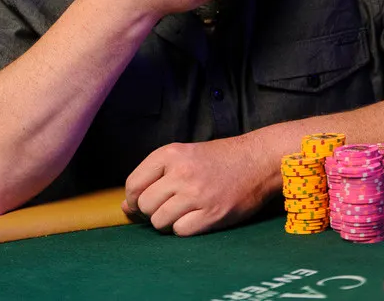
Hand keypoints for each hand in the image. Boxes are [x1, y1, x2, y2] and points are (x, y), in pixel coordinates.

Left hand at [121, 136, 276, 236]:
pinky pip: (180, 231)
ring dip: (168, 220)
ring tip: (184, 209)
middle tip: (168, 204)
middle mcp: (181, 173)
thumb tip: (126, 207)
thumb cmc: (219, 158)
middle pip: (145, 205)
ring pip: (160, 221)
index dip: (133, 198)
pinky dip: (184, 228)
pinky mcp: (211, 214)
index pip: (133, 184)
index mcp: (171, 153)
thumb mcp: (184, 155)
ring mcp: (196, 194)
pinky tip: (196, 216)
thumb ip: (154, 177)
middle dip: (152, 210)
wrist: (257, 160)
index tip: (140, 203)